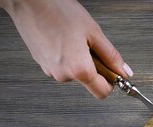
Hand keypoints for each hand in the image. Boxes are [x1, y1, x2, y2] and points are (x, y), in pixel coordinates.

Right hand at [0, 0, 131, 97]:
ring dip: (79, 60)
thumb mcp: (93, 32)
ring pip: (74, 72)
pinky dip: (67, 56)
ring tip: (74, 38)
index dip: (111, 83)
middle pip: (88, 81)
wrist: (28, 1)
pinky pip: (62, 65)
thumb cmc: (57, 11)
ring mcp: (50, 70)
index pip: (102, 92)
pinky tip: (63, 38)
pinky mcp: (41, 63)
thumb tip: (124, 71)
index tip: (113, 72)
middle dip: (95, 67)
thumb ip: (111, 56)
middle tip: (91, 45)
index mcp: (79, 70)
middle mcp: (63, 75)